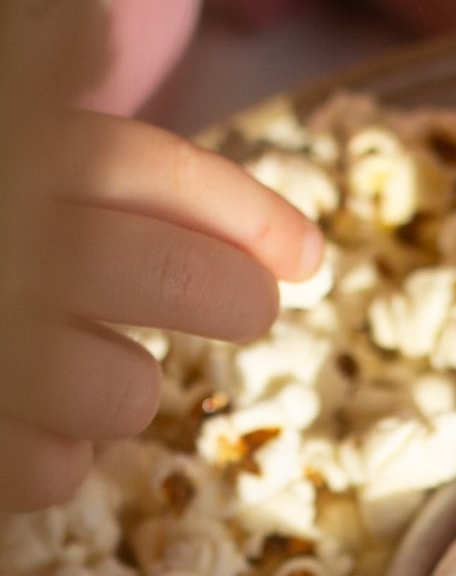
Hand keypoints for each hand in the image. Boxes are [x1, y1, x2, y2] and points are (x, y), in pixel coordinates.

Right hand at [0, 109, 321, 511]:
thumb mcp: (1, 171)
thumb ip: (53, 145)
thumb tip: (149, 105)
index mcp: (6, 167)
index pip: (137, 168)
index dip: (240, 210)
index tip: (306, 253)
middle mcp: (2, 254)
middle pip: (165, 274)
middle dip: (227, 295)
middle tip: (249, 308)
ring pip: (119, 390)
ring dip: (121, 388)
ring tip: (79, 369)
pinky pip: (48, 471)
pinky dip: (49, 457)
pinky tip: (17, 424)